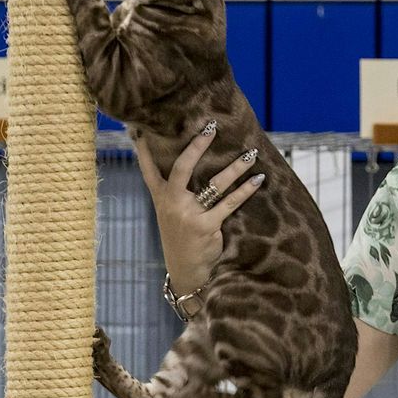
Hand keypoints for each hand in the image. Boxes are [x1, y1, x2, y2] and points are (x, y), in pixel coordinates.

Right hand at [135, 125, 262, 295]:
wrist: (185, 271)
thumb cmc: (181, 237)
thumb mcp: (170, 214)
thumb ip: (174, 192)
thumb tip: (189, 166)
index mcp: (160, 198)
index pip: (148, 169)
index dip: (143, 150)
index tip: (139, 128)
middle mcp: (171, 203)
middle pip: (182, 168)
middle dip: (197, 145)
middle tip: (211, 127)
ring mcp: (188, 215)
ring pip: (214, 184)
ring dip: (235, 167)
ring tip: (251, 153)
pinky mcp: (206, 226)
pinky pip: (230, 203)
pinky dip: (246, 190)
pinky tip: (258, 180)